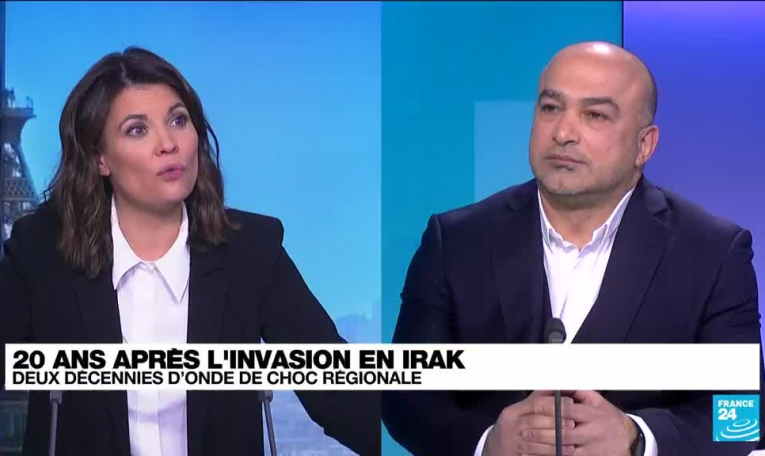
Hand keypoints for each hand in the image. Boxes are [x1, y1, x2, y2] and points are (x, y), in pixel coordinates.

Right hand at [483, 391, 576, 455]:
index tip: (570, 404)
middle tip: (573, 424)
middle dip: (556, 422)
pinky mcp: (515, 454)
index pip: (534, 403)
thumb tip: (559, 388)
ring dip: (556, 441)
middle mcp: (511, 425)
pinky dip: (549, 453)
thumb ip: (538, 402)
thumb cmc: (514, 428)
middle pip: (534, 421)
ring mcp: (512, 441)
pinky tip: (561, 452)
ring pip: (535, 439)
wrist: (496, 448)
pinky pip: (534, 453)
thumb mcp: (522, 413)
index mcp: (514, 412)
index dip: (554, 403)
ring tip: (571, 442)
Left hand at [522, 390, 637, 455]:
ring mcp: (593, 449)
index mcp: (593, 414)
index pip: (567, 410)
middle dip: (541, 432)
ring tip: (526, 447)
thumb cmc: (607, 417)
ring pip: (564, 451)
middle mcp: (593, 432)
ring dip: (543, 449)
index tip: (533, 407)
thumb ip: (578, 392)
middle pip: (563, 433)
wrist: (628, 439)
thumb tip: (559, 381)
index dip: (548, 408)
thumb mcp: (598, 401)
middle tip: (524, 430)